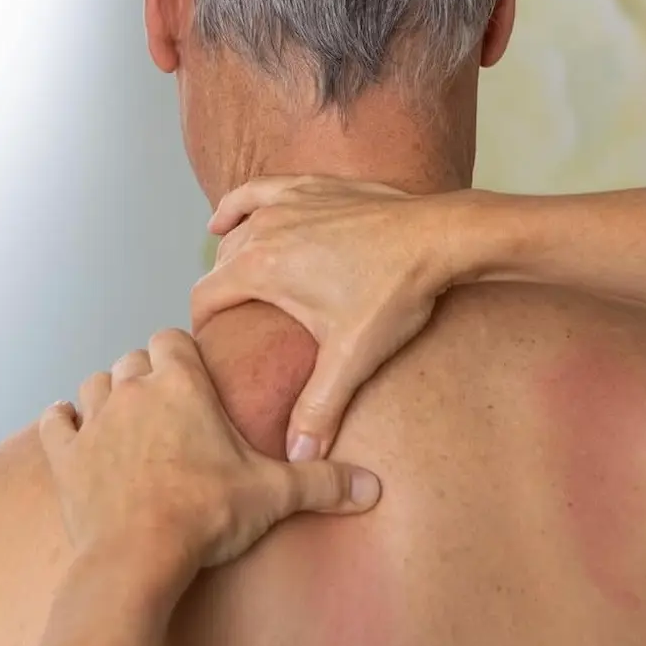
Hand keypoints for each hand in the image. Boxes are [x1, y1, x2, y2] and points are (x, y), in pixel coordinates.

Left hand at [39, 329, 380, 575]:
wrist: (137, 559)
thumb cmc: (207, 517)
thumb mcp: (274, 496)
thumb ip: (324, 484)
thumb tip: (376, 488)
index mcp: (181, 383)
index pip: (174, 339)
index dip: (182, 354)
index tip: (195, 376)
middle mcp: (133, 390)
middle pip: (134, 359)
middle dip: (148, 375)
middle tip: (169, 407)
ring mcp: (95, 421)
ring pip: (94, 383)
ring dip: (108, 394)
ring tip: (127, 419)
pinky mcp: (65, 455)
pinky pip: (55, 421)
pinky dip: (63, 424)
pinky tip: (75, 434)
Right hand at [192, 176, 453, 459]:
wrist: (441, 236)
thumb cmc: (396, 291)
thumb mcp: (352, 357)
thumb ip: (319, 408)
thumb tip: (297, 457)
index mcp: (261, 267)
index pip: (205, 298)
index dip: (204, 328)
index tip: (215, 351)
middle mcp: (264, 228)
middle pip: (219, 267)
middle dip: (221, 298)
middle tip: (238, 332)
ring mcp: (288, 203)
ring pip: (236, 231)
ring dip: (229, 259)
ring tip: (236, 291)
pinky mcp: (311, 187)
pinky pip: (257, 191)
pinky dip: (235, 206)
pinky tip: (223, 221)